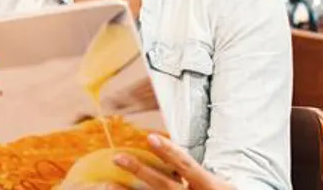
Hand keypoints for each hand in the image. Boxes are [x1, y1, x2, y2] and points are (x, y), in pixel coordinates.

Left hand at [111, 133, 232, 189]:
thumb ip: (192, 170)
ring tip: (108, 183)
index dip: (169, 152)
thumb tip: (163, 146)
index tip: (151, 137)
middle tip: (117, 157)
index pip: (186, 165)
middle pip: (164, 185)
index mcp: (208, 185)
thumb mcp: (215, 181)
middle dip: (140, 171)